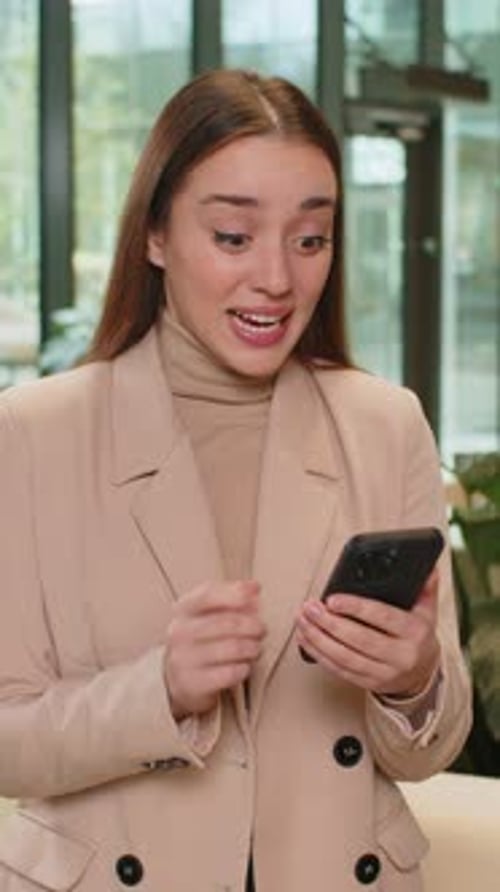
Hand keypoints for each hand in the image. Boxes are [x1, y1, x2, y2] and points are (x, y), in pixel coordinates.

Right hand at [163, 580, 265, 719]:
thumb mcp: (211, 612)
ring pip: (232, 648)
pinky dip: (244, 669)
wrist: (179, 677)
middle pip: (227, 623)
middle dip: (252, 625)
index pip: (208, 595)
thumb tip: (254, 588)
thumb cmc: (202, 638)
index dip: (235, 594)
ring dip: (252, 648)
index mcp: (184, 609)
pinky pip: (230, 673)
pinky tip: (244, 666)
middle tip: (262, 630)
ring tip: (255, 648)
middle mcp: (180, 632)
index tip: (257, 595)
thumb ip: (233, 597)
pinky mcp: (192, 683)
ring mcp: (183, 658)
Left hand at [296, 570, 439, 696]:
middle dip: (329, 623)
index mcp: (415, 633)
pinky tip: (306, 640)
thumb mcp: (427, 611)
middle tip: (310, 608)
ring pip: (345, 657)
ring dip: (319, 639)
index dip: (355, 608)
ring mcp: (384, 673)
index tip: (332, 599)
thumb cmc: (418, 637)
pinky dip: (319, 655)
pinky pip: (339, 670)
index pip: (382, 617)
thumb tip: (427, 566)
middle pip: (359, 639)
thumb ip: (425, 587)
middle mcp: (401, 655)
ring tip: (302, 621)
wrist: (423, 675)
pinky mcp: (368, 684)